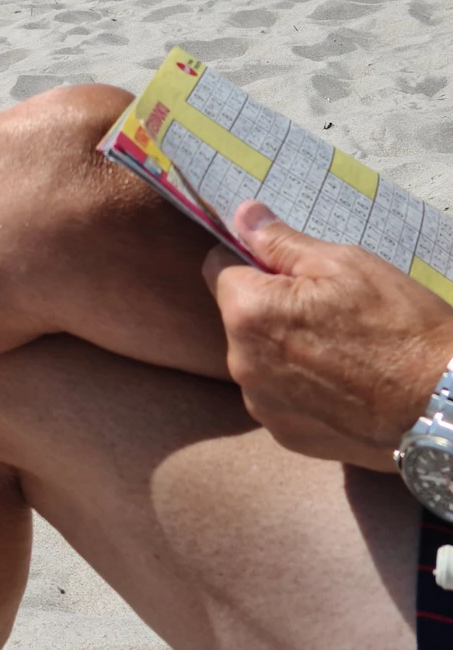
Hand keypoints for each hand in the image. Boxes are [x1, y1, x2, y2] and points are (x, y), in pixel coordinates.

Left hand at [202, 200, 452, 468]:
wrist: (442, 405)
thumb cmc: (399, 325)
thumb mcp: (344, 264)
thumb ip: (281, 241)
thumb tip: (242, 215)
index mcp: (248, 313)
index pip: (219, 268)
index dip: (253, 261)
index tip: (287, 268)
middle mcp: (241, 363)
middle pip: (241, 318)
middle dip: (271, 307)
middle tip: (328, 309)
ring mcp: (262, 405)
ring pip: (259, 359)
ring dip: (283, 349)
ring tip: (341, 349)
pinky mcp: (285, 434)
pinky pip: (279, 396)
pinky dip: (300, 387)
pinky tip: (342, 383)